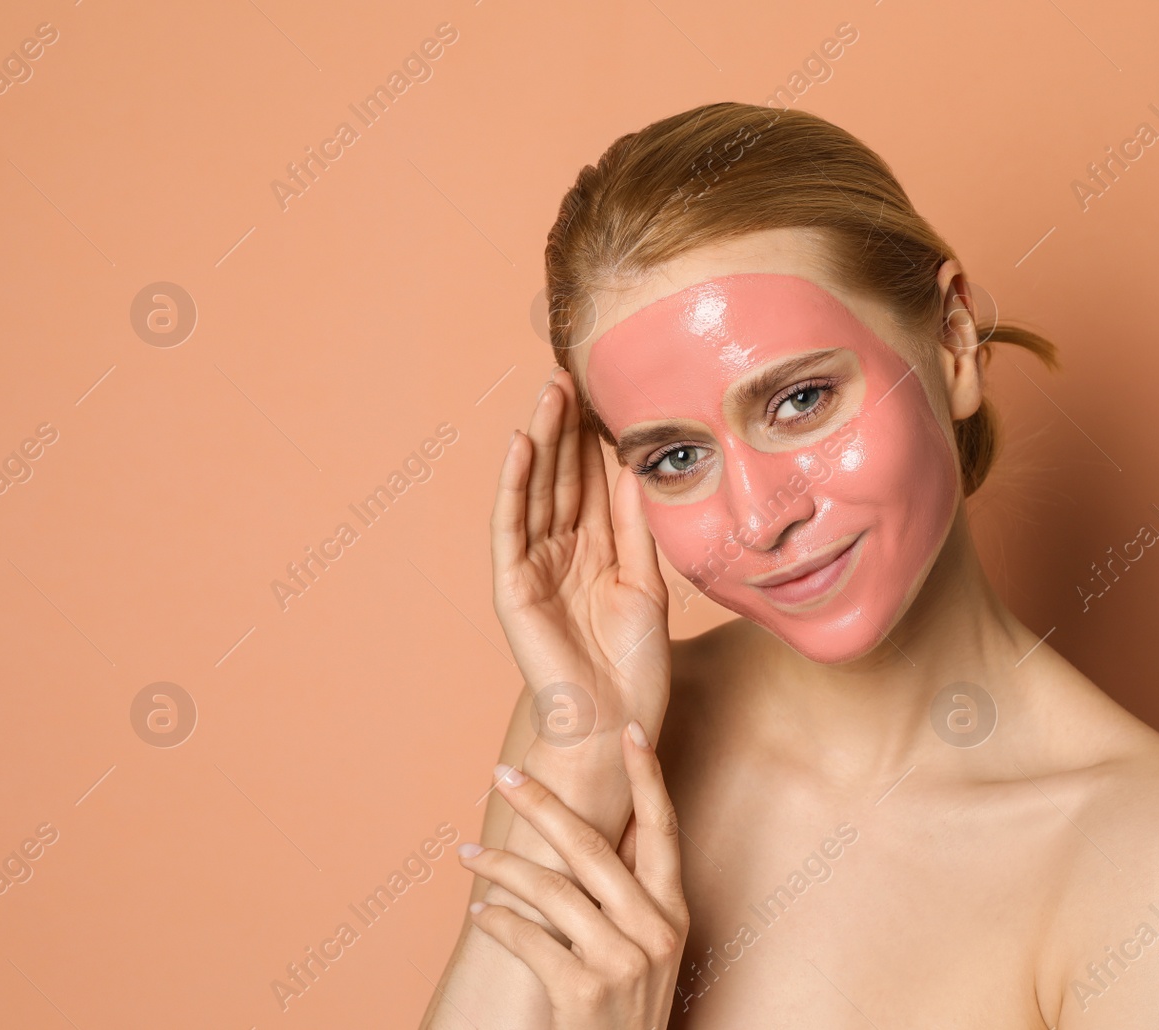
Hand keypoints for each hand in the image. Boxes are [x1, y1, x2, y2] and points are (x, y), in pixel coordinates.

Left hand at [460, 722, 689, 1027]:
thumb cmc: (622, 1007)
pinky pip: (528, 938)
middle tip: (503, 775)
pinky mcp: (584, 991)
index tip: (633, 731)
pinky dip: (497, 922)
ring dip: (500, 868)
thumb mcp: (645, 949)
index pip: (663, 828)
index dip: (649, 778)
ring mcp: (624, 961)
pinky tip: (480, 915)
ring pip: (551, 889)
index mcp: (673, 911)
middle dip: (542, 804)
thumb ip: (627, 894)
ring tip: (468, 856)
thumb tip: (594, 828)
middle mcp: (656, 930)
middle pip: (592, 845)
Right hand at [492, 367, 670, 755]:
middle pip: (560, 477)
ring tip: (548, 392)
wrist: (614, 722)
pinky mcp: (513, 587)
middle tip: (569, 373)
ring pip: (535, 491)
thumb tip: (637, 467)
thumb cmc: (635, 665)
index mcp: (594, 550)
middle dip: (564, 426)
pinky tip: (522, 447)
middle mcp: (560, 552)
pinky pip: (511, 527)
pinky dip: (514, 486)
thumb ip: (637, 526)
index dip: (593, 438)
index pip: (591, 481)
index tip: (603, 389)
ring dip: (539, 441)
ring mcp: (533, 567)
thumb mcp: (647, 583)